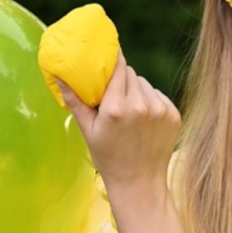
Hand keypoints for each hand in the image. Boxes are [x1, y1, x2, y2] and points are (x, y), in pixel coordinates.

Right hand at [55, 51, 181, 193]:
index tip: (109, 50)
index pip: (118, 69)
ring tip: (128, 112)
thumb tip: (58, 75)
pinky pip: (158, 96)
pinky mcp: (173, 114)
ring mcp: (160, 110)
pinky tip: (143, 119)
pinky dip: (150, 101)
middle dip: (121, 80)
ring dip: (136, 91)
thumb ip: (75, 100)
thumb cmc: (108, 157)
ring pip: (145, 84)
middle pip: (131, 74)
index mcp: (116, 109)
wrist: (140, 182)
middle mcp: (140, 106)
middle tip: (113, 95)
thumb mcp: (88, 130)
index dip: (113, 59)